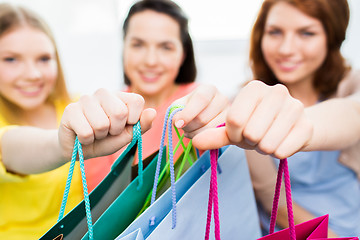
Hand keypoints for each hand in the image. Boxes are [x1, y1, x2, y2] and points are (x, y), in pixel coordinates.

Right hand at [59, 89, 155, 159]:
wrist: (78, 149)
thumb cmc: (105, 140)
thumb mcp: (127, 135)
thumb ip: (142, 125)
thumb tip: (152, 112)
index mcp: (119, 96)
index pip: (137, 101)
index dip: (133, 119)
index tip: (124, 126)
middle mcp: (103, 93)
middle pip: (120, 112)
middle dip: (115, 130)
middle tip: (107, 131)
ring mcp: (85, 99)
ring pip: (102, 124)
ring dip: (99, 136)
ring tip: (94, 133)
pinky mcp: (70, 110)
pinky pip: (86, 132)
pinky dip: (87, 140)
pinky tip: (82, 135)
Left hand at [172, 84, 228, 137]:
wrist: (202, 115)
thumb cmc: (190, 108)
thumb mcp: (181, 105)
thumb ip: (176, 111)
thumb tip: (177, 121)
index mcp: (209, 89)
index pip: (201, 99)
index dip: (188, 113)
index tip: (178, 124)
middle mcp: (222, 99)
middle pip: (202, 118)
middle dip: (188, 126)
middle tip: (182, 127)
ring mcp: (228, 115)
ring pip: (208, 130)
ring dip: (194, 135)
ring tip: (190, 131)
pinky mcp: (230, 129)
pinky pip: (214, 139)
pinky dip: (202, 140)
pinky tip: (198, 136)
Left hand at [192, 81, 312, 158]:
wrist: (293, 127)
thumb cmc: (258, 125)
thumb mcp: (234, 129)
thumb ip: (214, 134)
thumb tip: (195, 141)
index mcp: (254, 87)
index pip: (234, 119)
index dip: (232, 134)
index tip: (238, 134)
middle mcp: (277, 91)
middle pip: (250, 133)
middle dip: (250, 142)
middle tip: (257, 136)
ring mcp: (295, 107)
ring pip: (266, 144)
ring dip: (264, 148)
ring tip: (268, 138)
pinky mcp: (307, 125)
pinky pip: (283, 151)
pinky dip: (278, 153)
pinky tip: (282, 142)